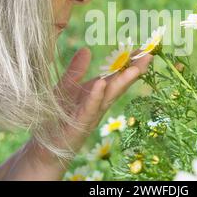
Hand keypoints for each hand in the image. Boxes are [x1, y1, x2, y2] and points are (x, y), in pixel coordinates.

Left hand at [29, 47, 152, 171]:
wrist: (46, 148)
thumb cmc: (58, 117)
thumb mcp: (67, 87)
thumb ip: (76, 70)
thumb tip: (86, 49)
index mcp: (97, 93)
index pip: (116, 75)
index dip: (129, 62)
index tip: (144, 49)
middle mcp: (99, 103)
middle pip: (120, 84)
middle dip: (135, 70)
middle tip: (150, 55)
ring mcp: (92, 114)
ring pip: (110, 96)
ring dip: (123, 81)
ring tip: (135, 67)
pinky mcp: (79, 123)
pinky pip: (89, 108)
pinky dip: (96, 96)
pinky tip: (101, 83)